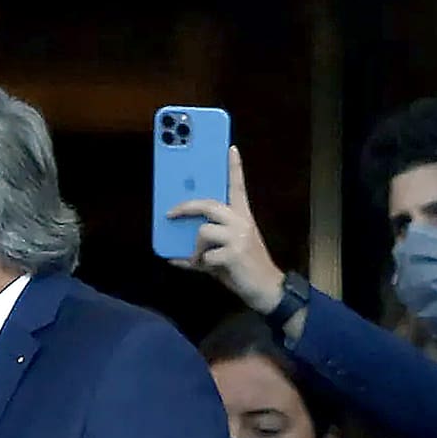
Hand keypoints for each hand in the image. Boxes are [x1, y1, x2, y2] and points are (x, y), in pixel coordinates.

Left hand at [167, 147, 284, 313]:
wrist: (266, 289)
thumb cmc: (242, 267)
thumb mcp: (225, 250)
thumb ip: (205, 244)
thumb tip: (173, 250)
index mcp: (242, 216)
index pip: (238, 186)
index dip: (234, 167)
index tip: (231, 148)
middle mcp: (242, 222)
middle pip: (209, 204)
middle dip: (186, 207)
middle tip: (170, 213)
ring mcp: (239, 237)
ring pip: (204, 230)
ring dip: (196, 249)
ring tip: (198, 259)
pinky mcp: (234, 254)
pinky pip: (204, 256)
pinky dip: (196, 264)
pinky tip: (200, 268)